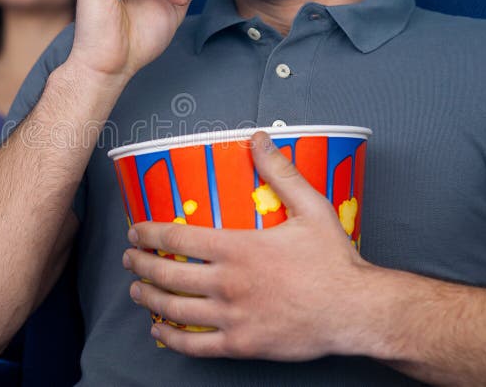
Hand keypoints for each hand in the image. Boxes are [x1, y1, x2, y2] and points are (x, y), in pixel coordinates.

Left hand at [122, 131, 373, 359]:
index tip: (136, 231)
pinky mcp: (242, 345)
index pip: (177, 237)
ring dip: (149, 298)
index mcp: (238, 248)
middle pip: (167, 273)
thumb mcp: (312, 208)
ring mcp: (232, 317)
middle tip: (129, 260)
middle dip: (140, 265)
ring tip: (137, 291)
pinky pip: (196, 346)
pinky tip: (160, 331)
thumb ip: (281, 172)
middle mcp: (228, 282)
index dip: (149, 233)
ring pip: (175, 309)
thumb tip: (259, 139)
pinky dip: (171, 339)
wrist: (356, 311)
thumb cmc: (334, 261)